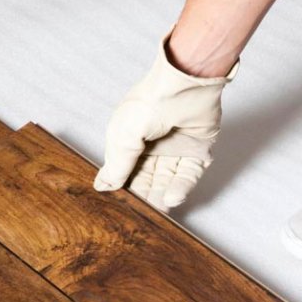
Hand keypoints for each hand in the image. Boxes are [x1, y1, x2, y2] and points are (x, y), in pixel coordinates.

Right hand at [93, 32, 236, 210]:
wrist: (187, 84)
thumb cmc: (150, 101)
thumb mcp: (124, 135)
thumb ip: (117, 164)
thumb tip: (103, 187)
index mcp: (129, 138)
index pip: (124, 169)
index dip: (123, 187)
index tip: (119, 206)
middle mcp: (152, 144)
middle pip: (147, 178)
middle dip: (144, 196)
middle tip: (140, 216)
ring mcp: (176, 148)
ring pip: (167, 180)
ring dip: (163, 196)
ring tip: (158, 212)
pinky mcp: (197, 150)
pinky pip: (189, 175)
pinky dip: (181, 188)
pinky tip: (173, 199)